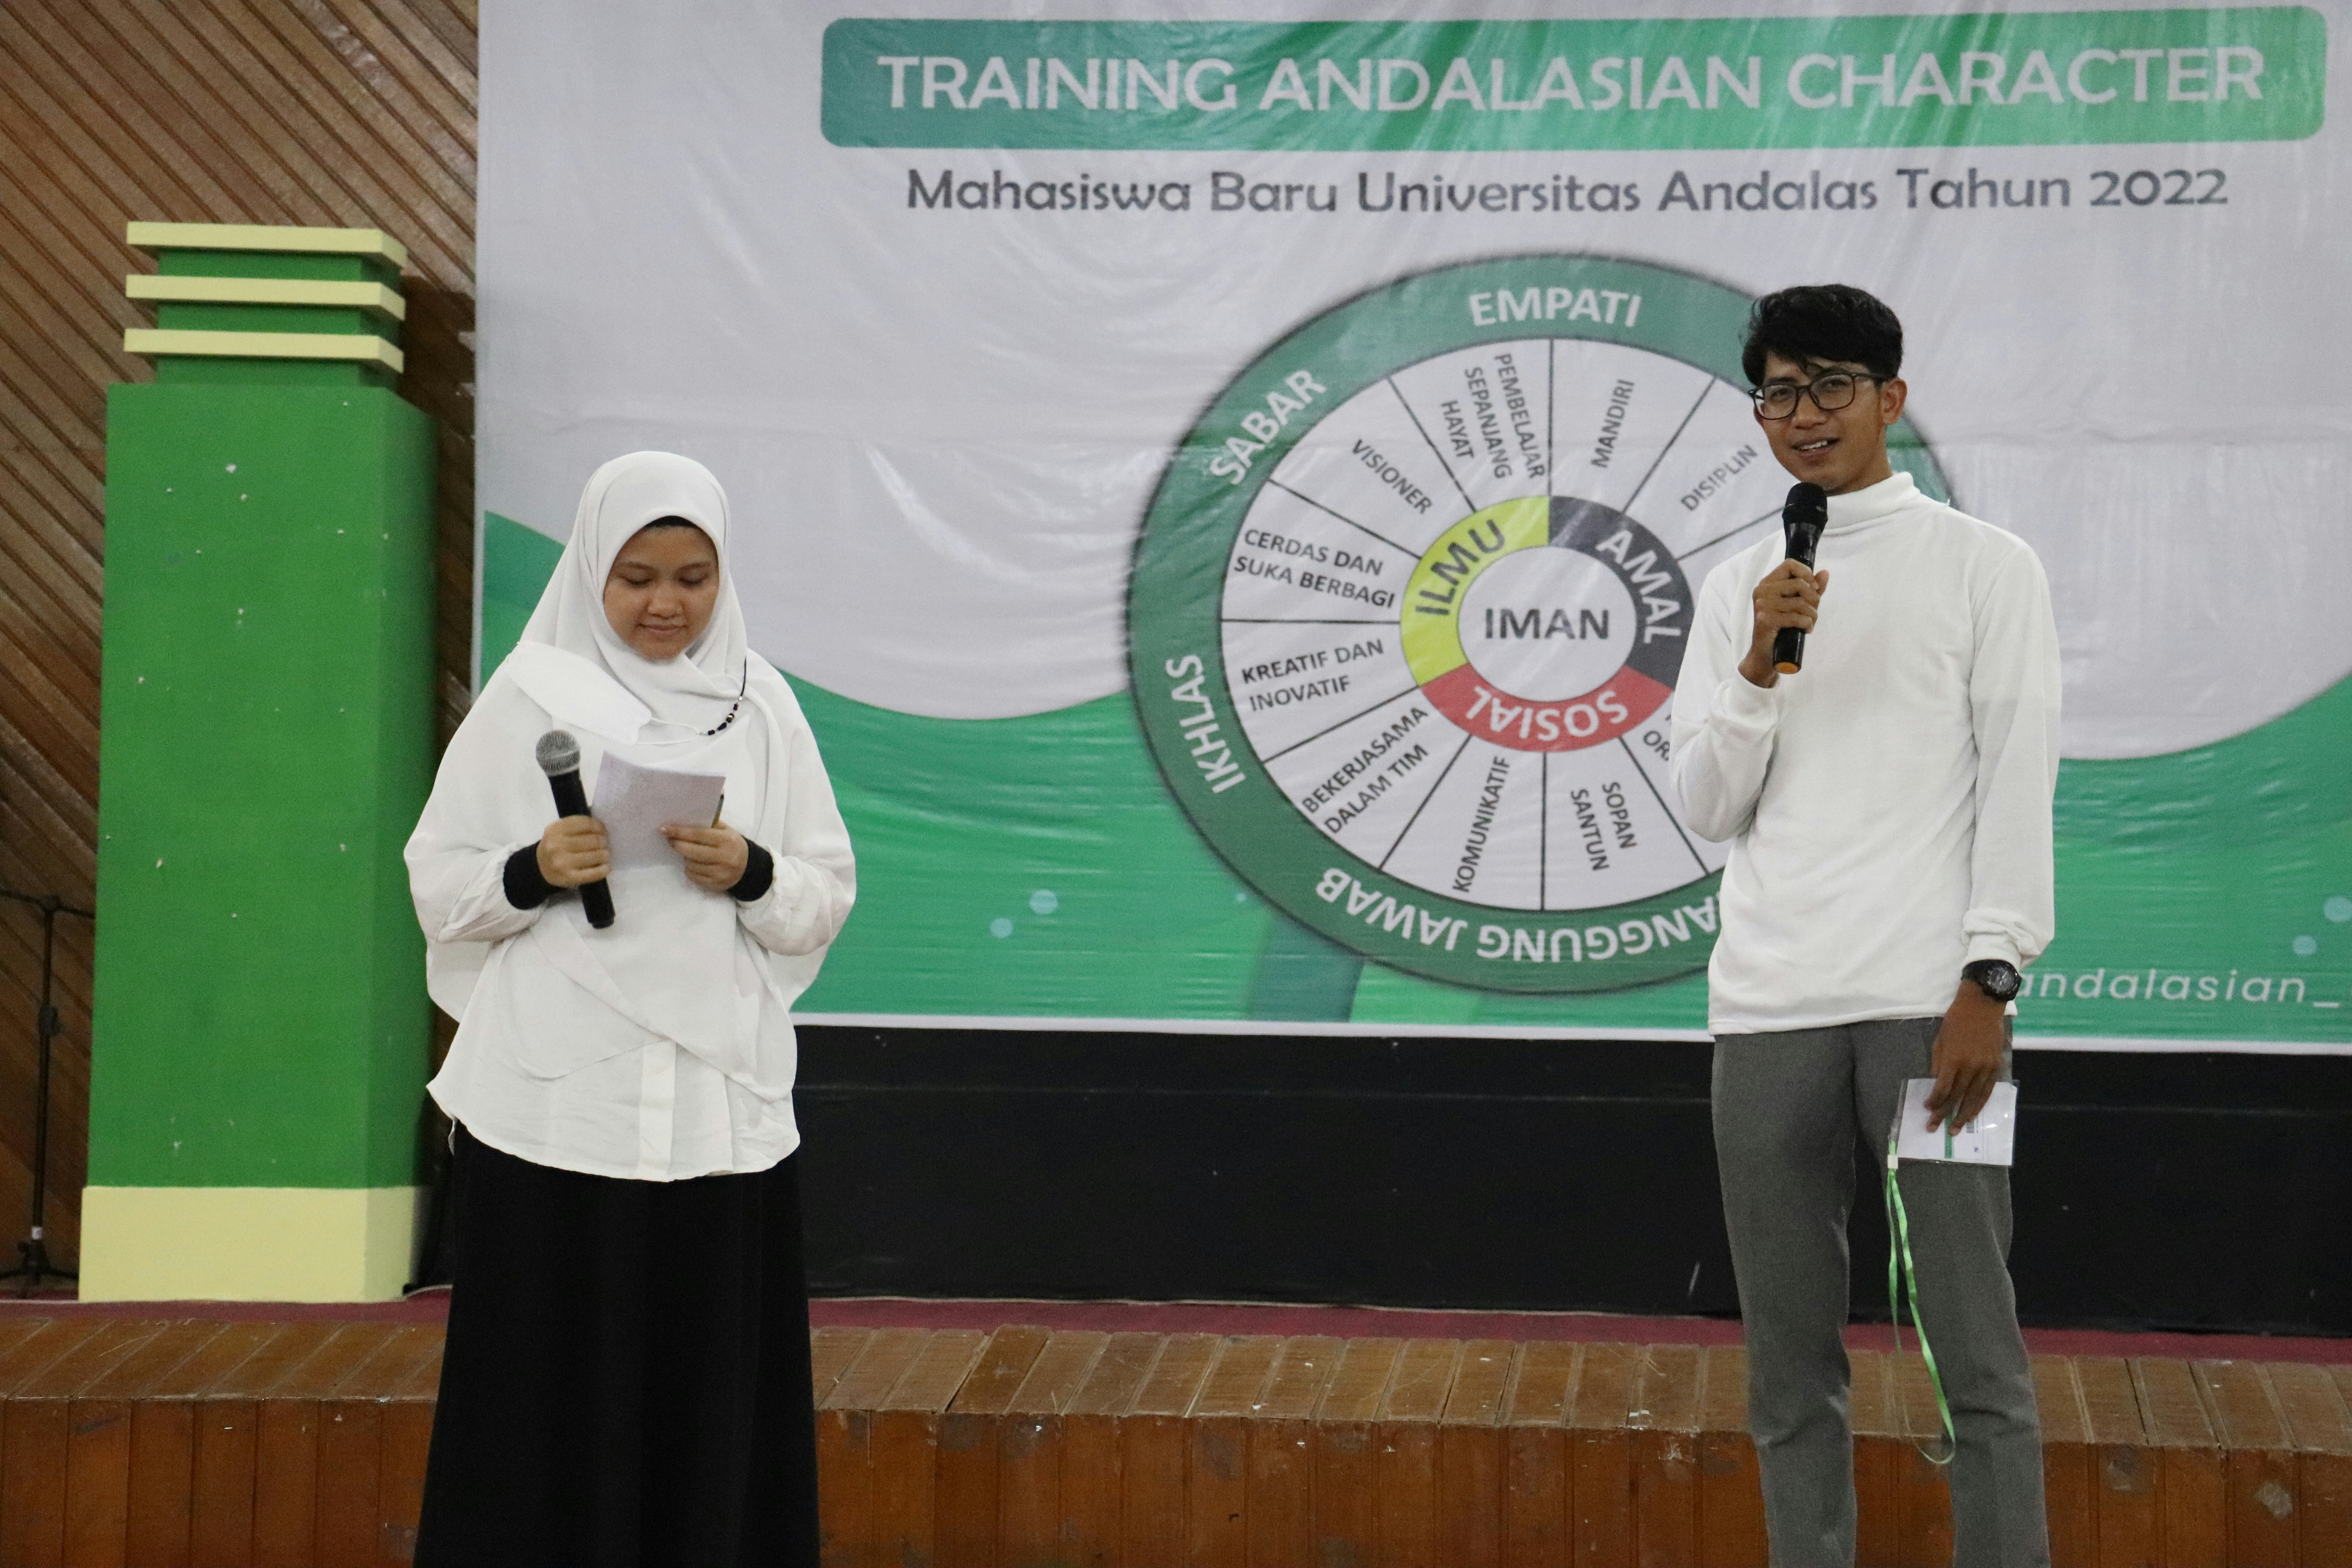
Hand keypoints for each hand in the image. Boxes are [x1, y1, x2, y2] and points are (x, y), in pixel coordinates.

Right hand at [537, 816, 609, 887]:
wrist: (540, 868)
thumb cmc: (555, 846)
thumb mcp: (560, 831)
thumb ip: (578, 826)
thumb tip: (602, 828)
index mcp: (556, 830)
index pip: (586, 824)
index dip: (599, 827)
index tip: (603, 831)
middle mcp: (557, 845)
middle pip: (593, 840)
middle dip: (603, 842)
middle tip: (604, 844)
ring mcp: (563, 862)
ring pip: (597, 855)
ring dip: (605, 854)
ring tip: (605, 855)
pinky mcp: (569, 877)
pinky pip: (594, 873)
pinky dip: (604, 869)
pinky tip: (605, 867)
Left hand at [664, 823, 748, 891]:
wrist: (747, 868)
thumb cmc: (732, 845)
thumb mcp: (726, 830)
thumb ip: (709, 823)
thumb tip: (684, 819)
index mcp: (726, 840)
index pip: (697, 834)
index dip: (679, 832)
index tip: (664, 829)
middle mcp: (724, 857)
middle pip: (691, 851)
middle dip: (677, 845)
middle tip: (671, 840)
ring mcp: (719, 873)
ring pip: (690, 864)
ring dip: (685, 858)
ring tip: (690, 853)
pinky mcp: (715, 884)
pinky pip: (693, 876)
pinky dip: (690, 869)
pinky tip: (695, 864)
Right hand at [1738, 559, 1830, 687]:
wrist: (1765, 654)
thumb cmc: (1781, 628)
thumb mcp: (1797, 605)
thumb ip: (1811, 588)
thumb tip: (1825, 573)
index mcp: (1767, 583)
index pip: (1789, 564)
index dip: (1806, 573)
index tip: (1813, 588)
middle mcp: (1762, 591)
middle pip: (1800, 583)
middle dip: (1814, 598)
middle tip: (1813, 611)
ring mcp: (1762, 605)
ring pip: (1801, 602)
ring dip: (1812, 615)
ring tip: (1810, 623)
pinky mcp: (1766, 619)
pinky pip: (1797, 617)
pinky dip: (1807, 624)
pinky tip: (1806, 630)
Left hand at [1925, 984, 2005, 1132]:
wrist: (1983, 1005)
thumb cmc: (1956, 1020)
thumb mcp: (1940, 1039)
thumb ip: (1938, 1063)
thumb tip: (1936, 1084)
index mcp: (1953, 1059)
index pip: (1942, 1088)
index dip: (1934, 1101)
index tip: (1927, 1108)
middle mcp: (1971, 1067)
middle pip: (1956, 1097)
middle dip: (1944, 1114)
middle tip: (1935, 1127)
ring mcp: (1986, 1068)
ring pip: (1974, 1098)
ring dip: (1964, 1115)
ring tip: (1956, 1129)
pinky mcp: (1996, 1066)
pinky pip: (1988, 1091)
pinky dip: (1980, 1104)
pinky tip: (1973, 1114)